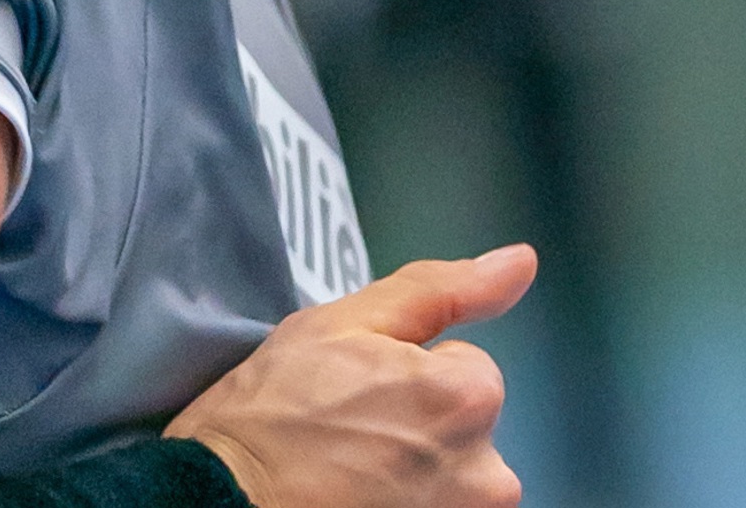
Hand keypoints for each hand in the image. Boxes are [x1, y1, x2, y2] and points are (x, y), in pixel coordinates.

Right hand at [167, 245, 535, 507]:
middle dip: (418, 423)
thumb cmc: (272, 410)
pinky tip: (359, 500)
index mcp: (467, 396)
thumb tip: (520, 261)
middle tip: (346, 430)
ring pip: (453, 476)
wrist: (225, 501)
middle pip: (465, 427)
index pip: (464, 365)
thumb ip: (437, 290)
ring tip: (348, 472)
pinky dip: (408, 504)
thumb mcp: (340, 323)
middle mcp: (490, 474)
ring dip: (415, 471)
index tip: (354, 387)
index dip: (406, 369)